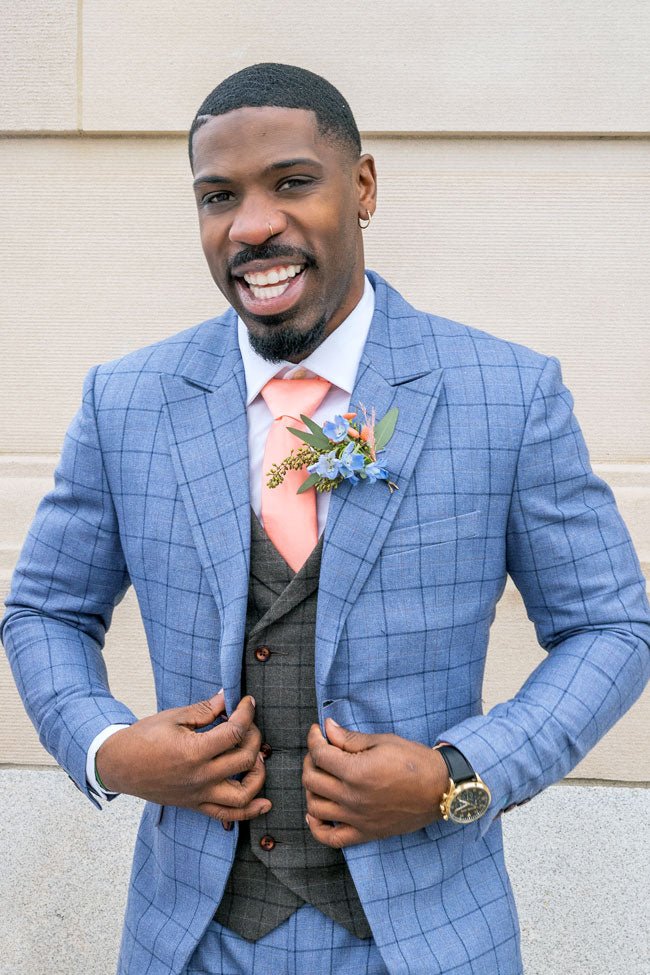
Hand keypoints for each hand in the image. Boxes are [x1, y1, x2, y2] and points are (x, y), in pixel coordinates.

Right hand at [96, 691, 269, 823]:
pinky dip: (250, 812)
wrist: (120, 765)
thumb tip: (228, 698)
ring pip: (243, 795)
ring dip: (258, 775)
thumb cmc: (144, 738)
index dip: (246, 713)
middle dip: (254, 737)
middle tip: (248, 725)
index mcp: (194, 752)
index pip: (235, 732)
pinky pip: (228, 815)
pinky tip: (265, 803)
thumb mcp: (174, 717)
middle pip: (244, 759)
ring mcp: (199, 795)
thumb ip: (205, 710)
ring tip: (256, 757)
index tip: (248, 702)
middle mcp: (200, 777)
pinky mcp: (196, 805)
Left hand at [302, 719, 447, 847]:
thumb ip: (350, 738)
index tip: (317, 731)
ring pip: (315, 807)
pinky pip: (331, 838)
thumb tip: (327, 727)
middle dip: (310, 760)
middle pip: (312, 780)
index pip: (320, 755)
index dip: (314, 739)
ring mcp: (357, 819)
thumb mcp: (382, 742)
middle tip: (320, 751)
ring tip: (321, 776)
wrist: (440, 789)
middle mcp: (353, 798)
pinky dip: (317, 827)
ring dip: (311, 789)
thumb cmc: (414, 761)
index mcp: (357, 772)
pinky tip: (315, 813)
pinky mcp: (365, 833)